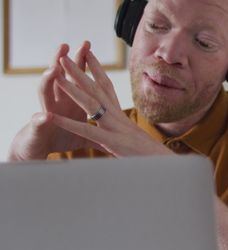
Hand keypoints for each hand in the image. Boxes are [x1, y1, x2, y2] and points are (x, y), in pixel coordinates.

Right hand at [7, 42, 102, 160]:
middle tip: (65, 46)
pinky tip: (44, 115)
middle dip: (62, 62)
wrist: (38, 149)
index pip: (76, 78)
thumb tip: (114, 121)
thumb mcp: (82, 129)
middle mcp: (55, 102)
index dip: (81, 64)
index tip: (88, 47)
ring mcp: (45, 113)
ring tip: (52, 71)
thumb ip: (96, 122)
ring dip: (47, 82)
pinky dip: (41, 119)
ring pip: (44, 94)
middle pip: (58, 78)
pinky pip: (40, 123)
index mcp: (69, 101)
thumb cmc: (60, 137)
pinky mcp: (38, 129)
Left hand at [50, 50, 171, 157]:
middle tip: (64, 56)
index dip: (97, 71)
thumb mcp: (137, 141)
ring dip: (72, 88)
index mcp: (122, 116)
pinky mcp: (112, 142)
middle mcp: (118, 117)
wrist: (167, 164)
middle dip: (80, 72)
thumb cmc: (154, 156)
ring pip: (90, 103)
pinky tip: (52, 117)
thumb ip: (128, 134)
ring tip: (56, 75)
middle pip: (97, 90)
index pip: (108, 89)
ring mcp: (114, 128)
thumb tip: (126, 133)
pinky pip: (86, 130)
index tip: (88, 54)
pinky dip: (68, 123)